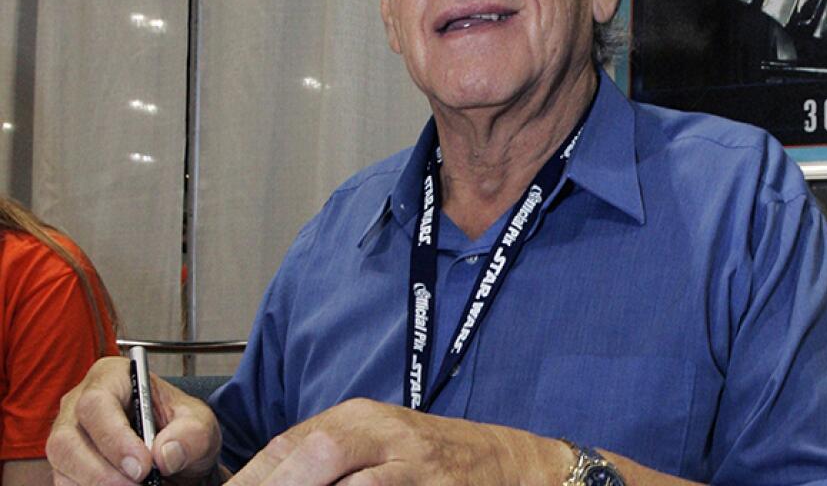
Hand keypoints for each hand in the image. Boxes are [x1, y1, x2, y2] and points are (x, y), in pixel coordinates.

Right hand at [47, 356, 222, 485]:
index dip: (115, 437)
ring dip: (96, 484)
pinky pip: (64, 484)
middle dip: (101, 471)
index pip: (97, 403)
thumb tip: (164, 453)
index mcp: (113, 377)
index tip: (143, 465)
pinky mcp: (64, 466)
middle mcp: (79, 404)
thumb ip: (191, 434)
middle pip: (67, 439)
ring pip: (62, 466)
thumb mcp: (200, 424)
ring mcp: (67, 436)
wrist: (177, 456)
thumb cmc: (182, 429)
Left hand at [226, 398, 570, 485]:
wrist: (507, 464)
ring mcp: (410, 459)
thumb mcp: (378, 447)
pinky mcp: (431, 484)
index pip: (287, 446)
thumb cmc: (432, 463)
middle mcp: (381, 430)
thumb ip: (327, 461)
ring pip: (345, 473)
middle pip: (312, 453)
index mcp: (358, 418)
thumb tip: (268, 480)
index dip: (250, 481)